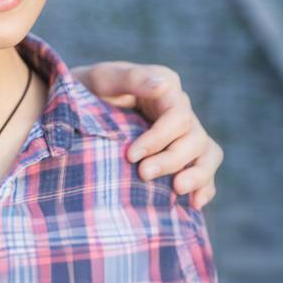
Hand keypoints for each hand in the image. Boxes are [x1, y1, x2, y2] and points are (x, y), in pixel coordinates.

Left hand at [74, 62, 223, 207]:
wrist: (75, 112)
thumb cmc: (87, 92)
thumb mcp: (104, 80)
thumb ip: (132, 78)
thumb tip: (163, 85)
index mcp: (166, 89)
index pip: (178, 117)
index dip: (159, 139)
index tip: (131, 156)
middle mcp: (180, 111)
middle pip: (195, 138)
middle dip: (172, 160)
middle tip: (143, 175)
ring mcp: (183, 135)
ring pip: (208, 154)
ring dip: (198, 175)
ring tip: (178, 190)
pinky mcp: (181, 157)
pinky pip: (205, 171)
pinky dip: (205, 187)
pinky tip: (194, 203)